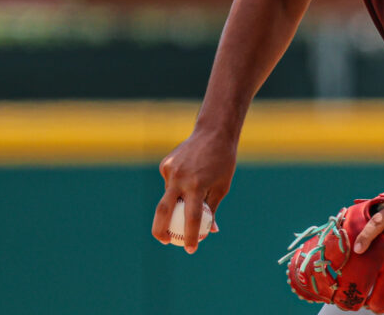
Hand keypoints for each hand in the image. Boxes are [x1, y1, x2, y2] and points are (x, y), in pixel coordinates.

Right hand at [151, 128, 236, 252]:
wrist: (214, 132)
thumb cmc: (223, 162)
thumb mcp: (222, 187)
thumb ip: (212, 209)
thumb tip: (208, 232)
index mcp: (197, 186)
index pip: (191, 218)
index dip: (190, 237)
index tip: (190, 250)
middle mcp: (180, 179)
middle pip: (163, 212)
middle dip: (160, 231)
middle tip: (166, 241)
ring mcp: (170, 171)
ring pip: (168, 196)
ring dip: (176, 202)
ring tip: (193, 191)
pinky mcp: (165, 165)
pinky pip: (170, 183)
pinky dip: (177, 187)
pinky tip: (190, 174)